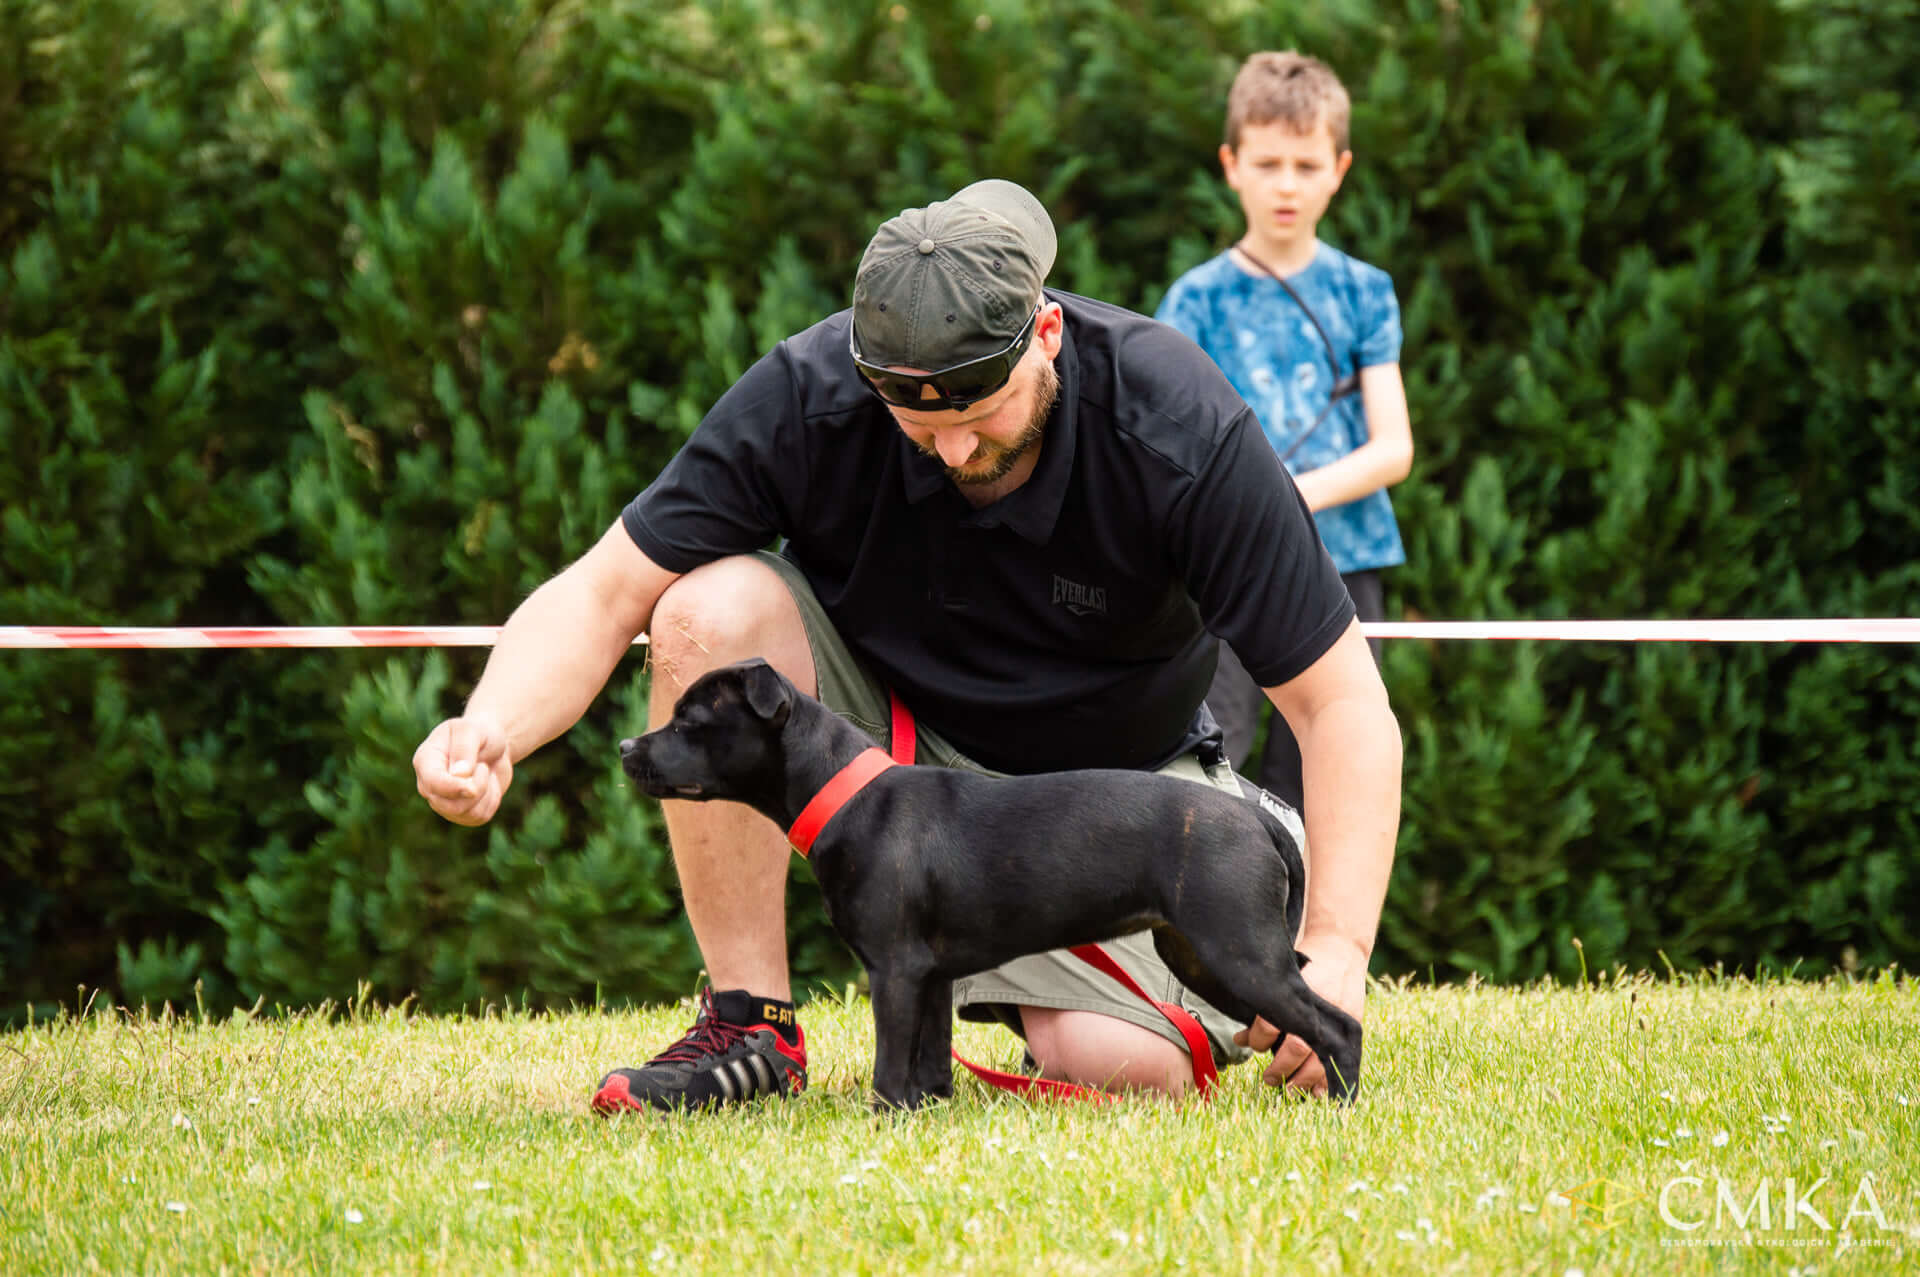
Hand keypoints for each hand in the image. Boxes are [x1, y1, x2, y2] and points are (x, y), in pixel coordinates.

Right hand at [413, 714, 513, 825]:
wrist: (494, 746)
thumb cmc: (479, 734)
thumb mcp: (472, 730)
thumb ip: (464, 749)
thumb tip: (459, 775)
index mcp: (425, 761)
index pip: (432, 783)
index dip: (453, 788)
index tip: (472, 787)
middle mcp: (429, 786)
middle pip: (450, 806)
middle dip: (476, 788)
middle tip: (483, 766)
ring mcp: (443, 802)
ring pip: (467, 814)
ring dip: (486, 793)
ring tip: (483, 772)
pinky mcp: (461, 813)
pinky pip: (479, 817)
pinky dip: (491, 800)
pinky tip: (488, 784)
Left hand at [1232, 933, 1367, 1096]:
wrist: (1342, 950)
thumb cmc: (1305, 965)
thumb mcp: (1282, 980)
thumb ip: (1263, 1008)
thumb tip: (1239, 1039)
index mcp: (1299, 991)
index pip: (1273, 1021)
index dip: (1258, 1036)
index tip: (1249, 1043)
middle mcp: (1321, 1007)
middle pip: (1297, 1047)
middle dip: (1280, 1068)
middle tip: (1269, 1079)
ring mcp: (1340, 1021)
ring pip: (1320, 1062)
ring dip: (1302, 1082)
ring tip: (1289, 1091)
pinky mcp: (1353, 1031)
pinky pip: (1342, 1064)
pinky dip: (1329, 1083)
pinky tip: (1317, 1095)